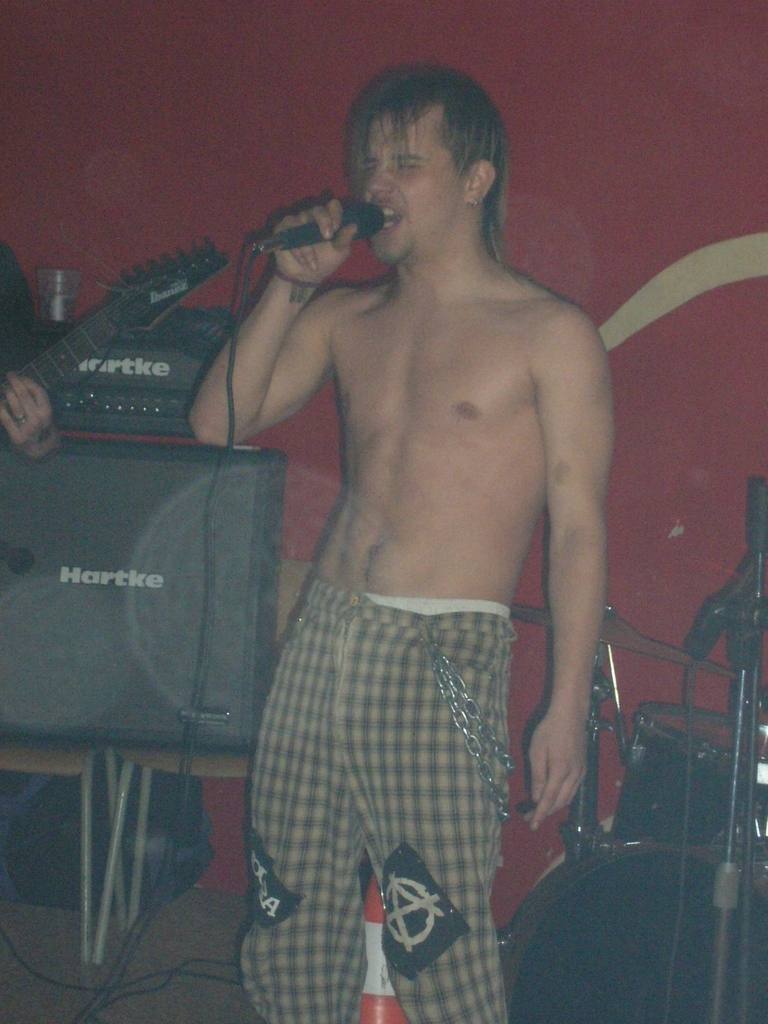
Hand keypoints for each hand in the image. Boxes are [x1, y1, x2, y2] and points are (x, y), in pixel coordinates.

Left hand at [1, 372, 60, 459]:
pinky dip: (1, 407)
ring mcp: (27, 429)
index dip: (27, 381)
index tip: (20, 375)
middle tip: (10, 375)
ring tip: (4, 388)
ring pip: (13, 403)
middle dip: (15, 381)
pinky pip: (4, 417)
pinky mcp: (16, 437)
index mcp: (48, 414)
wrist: (41, 456)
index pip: (38, 391)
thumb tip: (25, 385)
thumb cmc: (45, 435)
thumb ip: (39, 404)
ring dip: (7, 392)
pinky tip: (0, 402)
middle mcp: (38, 420)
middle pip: (24, 394)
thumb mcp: (48, 419)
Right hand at [273, 197, 357, 285]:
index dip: (336, 213)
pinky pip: (289, 232)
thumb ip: (345, 239)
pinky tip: (303, 261)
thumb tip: (354, 226)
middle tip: (327, 237)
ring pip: (302, 223)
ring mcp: (296, 221)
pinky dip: (298, 249)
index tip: (337, 228)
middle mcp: (312, 217)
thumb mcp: (339, 253)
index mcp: (328, 219)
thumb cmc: (324, 262)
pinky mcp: (283, 229)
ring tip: (313, 264)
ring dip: (308, 247)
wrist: (306, 277)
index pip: (333, 206)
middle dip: (324, 221)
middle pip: (318, 209)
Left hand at [526, 707, 586, 829]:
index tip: (531, 825)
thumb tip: (537, 797)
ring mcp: (581, 772)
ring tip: (540, 809)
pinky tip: (555, 796)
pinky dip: (563, 797)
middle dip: (545, 812)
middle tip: (530, 816)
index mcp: (560, 772)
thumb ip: (538, 776)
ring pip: (568, 798)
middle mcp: (573, 776)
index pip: (549, 800)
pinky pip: (574, 790)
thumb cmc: (550, 730)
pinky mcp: (583, 768)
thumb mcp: (537, 751)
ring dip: (555, 806)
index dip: (540, 814)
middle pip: (560, 802)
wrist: (570, 715)